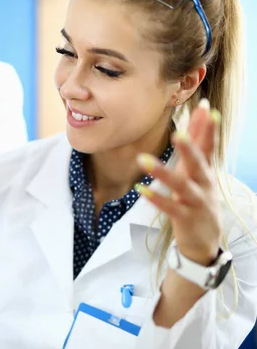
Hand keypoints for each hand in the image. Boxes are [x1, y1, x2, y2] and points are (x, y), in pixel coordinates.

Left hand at [135, 99, 221, 264]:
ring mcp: (196, 202)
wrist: (205, 241)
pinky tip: (140, 190)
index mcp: (206, 171)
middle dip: (189, 148)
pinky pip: (170, 208)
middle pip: (198, 164)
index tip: (206, 107)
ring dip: (162, 173)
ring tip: (142, 159)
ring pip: (181, 186)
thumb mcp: (199, 175)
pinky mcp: (186, 218)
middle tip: (176, 133)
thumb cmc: (198, 200)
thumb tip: (202, 117)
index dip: (208, 128)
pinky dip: (156, 199)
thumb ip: (196, 149)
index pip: (208, 146)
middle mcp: (204, 184)